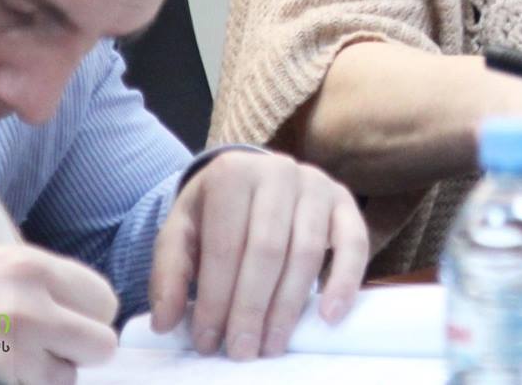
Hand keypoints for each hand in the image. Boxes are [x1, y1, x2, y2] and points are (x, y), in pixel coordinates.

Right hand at [0, 245, 116, 384]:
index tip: (73, 322)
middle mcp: (31, 311)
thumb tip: (71, 307)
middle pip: (98, 345)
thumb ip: (33, 284)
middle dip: (77, 351)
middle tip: (47, 350)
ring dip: (40, 378)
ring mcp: (14, 359)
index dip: (89, 315)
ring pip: (63, 381)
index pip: (103, 298)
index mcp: (29, 267)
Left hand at [147, 150, 369, 359]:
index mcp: (231, 173)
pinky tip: (328, 316)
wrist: (251, 180)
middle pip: (266, 250)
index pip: (224, 245)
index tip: (208, 341)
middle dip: (251, 308)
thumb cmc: (214, 213)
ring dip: (288, 306)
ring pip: (306, 252)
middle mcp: (277, 170)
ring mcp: (316, 184)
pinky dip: (344, 280)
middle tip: (242, 351)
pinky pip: (354, 242)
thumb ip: (169, 274)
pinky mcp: (344, 201)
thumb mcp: (180, 232)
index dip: (215, 298)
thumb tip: (166, 322)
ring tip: (271, 344)